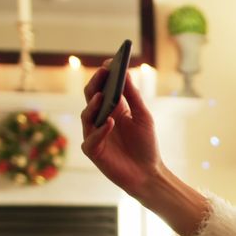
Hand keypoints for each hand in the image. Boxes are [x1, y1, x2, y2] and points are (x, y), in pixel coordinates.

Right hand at [80, 59, 162, 198]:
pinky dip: (101, 130)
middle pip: (91, 97)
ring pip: (87, 115)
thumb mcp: (143, 117)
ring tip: (102, 96)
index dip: (105, 75)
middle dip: (96, 84)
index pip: (103, 87)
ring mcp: (94, 134)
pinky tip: (110, 123)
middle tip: (104, 72)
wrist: (148, 173)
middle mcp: (100, 119)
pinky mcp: (93, 150)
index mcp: (112, 109)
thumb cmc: (146, 145)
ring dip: (94, 105)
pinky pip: (91, 138)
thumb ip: (133, 96)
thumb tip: (126, 73)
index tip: (110, 62)